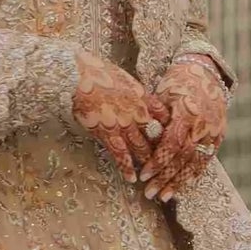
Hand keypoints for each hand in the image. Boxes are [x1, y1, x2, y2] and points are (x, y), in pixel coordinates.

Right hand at [71, 50, 156, 179]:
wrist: (78, 75)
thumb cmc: (95, 70)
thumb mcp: (121, 77)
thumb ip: (131, 91)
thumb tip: (134, 97)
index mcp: (142, 96)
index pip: (164, 116)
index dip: (169, 129)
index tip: (172, 138)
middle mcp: (138, 112)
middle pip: (156, 136)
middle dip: (162, 152)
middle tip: (166, 165)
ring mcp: (124, 124)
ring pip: (141, 148)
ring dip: (147, 163)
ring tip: (151, 176)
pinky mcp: (108, 133)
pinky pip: (121, 154)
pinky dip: (126, 168)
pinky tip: (130, 178)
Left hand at [138, 55, 227, 199]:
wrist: (205, 73)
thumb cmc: (177, 83)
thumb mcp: (162, 95)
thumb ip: (153, 117)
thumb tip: (138, 138)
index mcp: (186, 112)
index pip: (172, 143)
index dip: (158, 161)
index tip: (143, 175)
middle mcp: (202, 124)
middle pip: (183, 157)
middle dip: (166, 178)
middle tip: (149, 193)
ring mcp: (213, 131)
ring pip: (196, 162)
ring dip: (179, 182)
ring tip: (164, 196)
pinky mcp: (219, 135)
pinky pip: (207, 159)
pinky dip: (194, 173)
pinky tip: (183, 185)